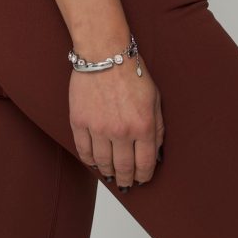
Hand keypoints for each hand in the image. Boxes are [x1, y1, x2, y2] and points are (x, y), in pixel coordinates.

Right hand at [69, 55, 164, 188]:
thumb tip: (156, 153)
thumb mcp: (155, 100)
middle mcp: (121, 131)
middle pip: (123, 167)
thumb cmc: (132, 73)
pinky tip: (94, 163)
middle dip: (126, 179)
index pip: (145, 163)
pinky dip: (89, 161)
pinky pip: (84, 150)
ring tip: (110, 174)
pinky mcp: (80, 122)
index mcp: (143, 126)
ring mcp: (98, 128)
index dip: (144, 176)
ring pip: (103, 163)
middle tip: (126, 183)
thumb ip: (158, 128)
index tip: (142, 179)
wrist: (105, 54)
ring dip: (108, 172)